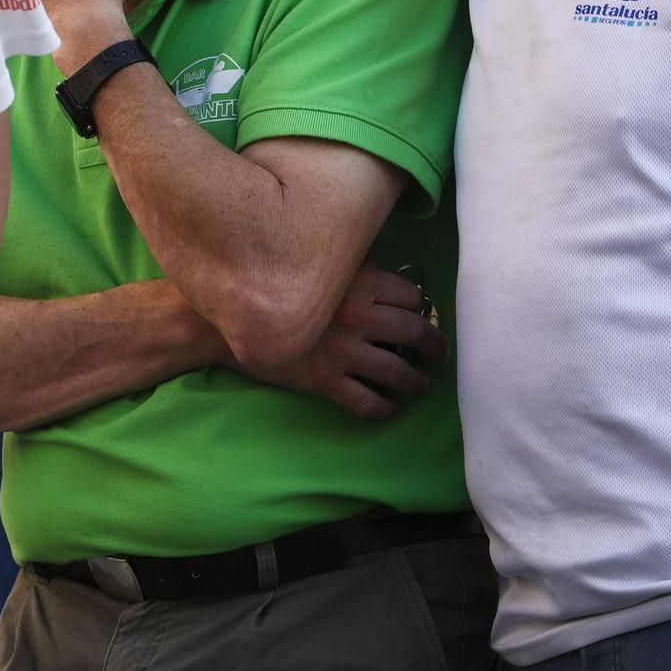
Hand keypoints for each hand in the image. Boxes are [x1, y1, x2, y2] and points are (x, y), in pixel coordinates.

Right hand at [232, 263, 447, 418]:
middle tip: (440, 352)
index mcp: (360, 282)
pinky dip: (383, 407)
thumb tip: (386, 269)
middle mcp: (358, 317)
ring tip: (421, 383)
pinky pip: (366, 401)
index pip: (411, 296)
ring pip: (396, 371)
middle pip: (414, 331)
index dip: (423, 305)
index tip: (427, 313)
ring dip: (416, 380)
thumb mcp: (316, 263)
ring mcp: (343, 352)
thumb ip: (353, 264)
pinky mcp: (326, 381)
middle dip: (434, 344)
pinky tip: (389, 407)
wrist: (230, 319)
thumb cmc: (275, 284)